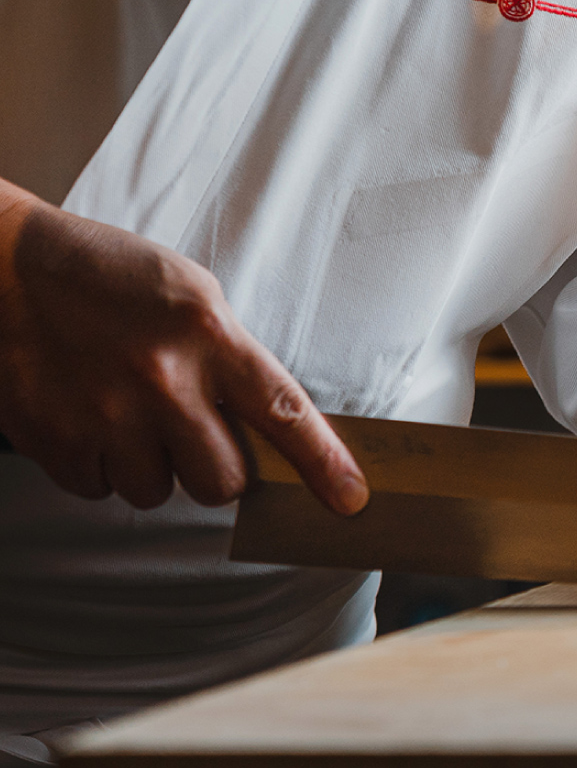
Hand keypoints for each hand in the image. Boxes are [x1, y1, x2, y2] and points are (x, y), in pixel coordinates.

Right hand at [0, 184, 367, 513]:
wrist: (6, 269)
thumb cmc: (110, 279)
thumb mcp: (192, 296)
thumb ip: (232, 357)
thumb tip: (269, 427)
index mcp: (209, 334)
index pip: (284, 412)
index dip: (324, 463)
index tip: (351, 499)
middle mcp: (163, 380)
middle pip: (224, 481)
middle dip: (217, 470)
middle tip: (193, 432)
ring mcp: (106, 415)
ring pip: (159, 491)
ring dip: (153, 466)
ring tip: (128, 413)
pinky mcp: (57, 441)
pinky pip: (101, 490)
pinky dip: (101, 466)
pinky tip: (88, 418)